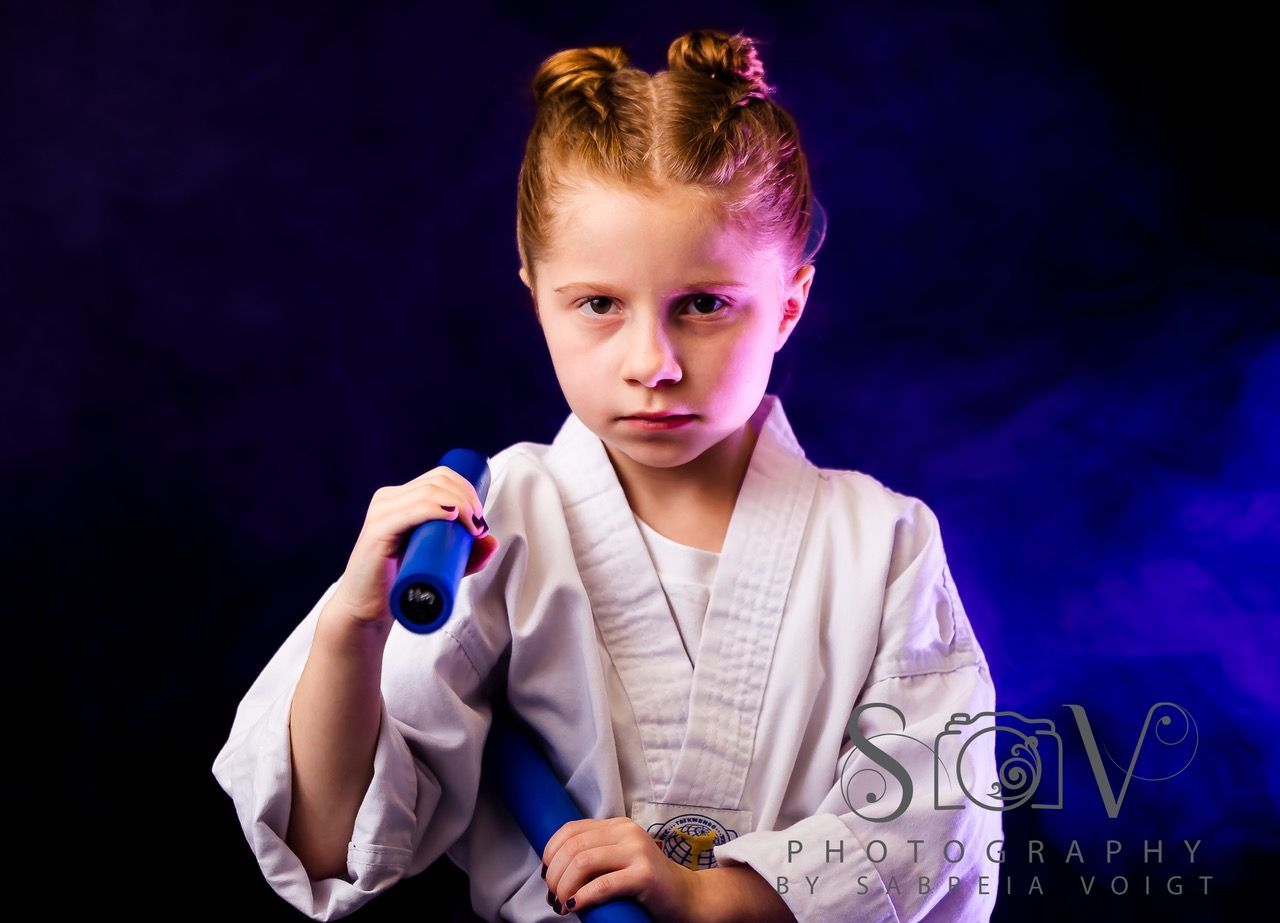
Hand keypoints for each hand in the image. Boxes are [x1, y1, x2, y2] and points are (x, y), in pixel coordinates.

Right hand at [323, 465, 499, 629]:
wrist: (368, 610)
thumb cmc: (400, 584)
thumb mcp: (438, 564)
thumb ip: (466, 554)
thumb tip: (492, 540)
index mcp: (399, 498)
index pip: (439, 476)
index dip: (467, 489)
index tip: (481, 518)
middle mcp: (387, 499)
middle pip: (437, 481)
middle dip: (468, 498)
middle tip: (479, 526)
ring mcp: (380, 513)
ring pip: (428, 492)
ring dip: (460, 504)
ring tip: (473, 528)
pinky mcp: (377, 532)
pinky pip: (410, 510)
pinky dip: (435, 508)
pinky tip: (452, 515)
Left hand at [542, 817, 699, 920]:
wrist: (688, 899)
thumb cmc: (647, 885)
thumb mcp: (619, 860)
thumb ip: (596, 854)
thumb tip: (555, 868)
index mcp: (618, 826)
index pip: (571, 830)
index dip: (550, 853)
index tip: (546, 876)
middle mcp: (627, 832)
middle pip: (573, 847)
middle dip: (554, 875)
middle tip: (553, 897)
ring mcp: (637, 851)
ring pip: (583, 862)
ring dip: (564, 887)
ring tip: (562, 904)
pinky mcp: (644, 875)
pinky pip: (603, 884)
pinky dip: (582, 897)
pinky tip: (575, 907)